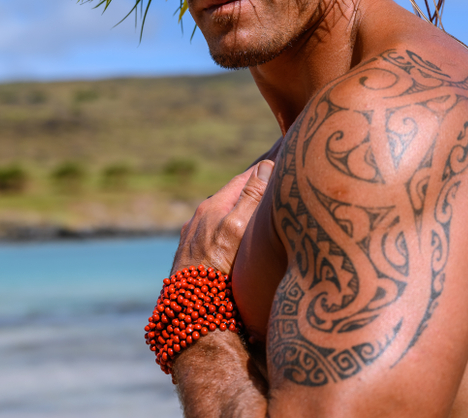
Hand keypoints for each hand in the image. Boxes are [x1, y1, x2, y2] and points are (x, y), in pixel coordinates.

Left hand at [172, 160, 273, 275]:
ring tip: (252, 216)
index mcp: (213, 206)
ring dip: (235, 214)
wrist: (189, 305)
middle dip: (248, 192)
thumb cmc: (217, 265)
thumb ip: (252, 197)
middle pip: (229, 198)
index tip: (278, 163)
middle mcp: (199, 217)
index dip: (261, 171)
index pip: (242, 179)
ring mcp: (192, 236)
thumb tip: (265, 167)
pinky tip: (230, 243)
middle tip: (270, 187)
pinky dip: (225, 233)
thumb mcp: (239, 226)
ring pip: (219, 218)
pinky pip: (212, 236)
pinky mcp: (190, 255)